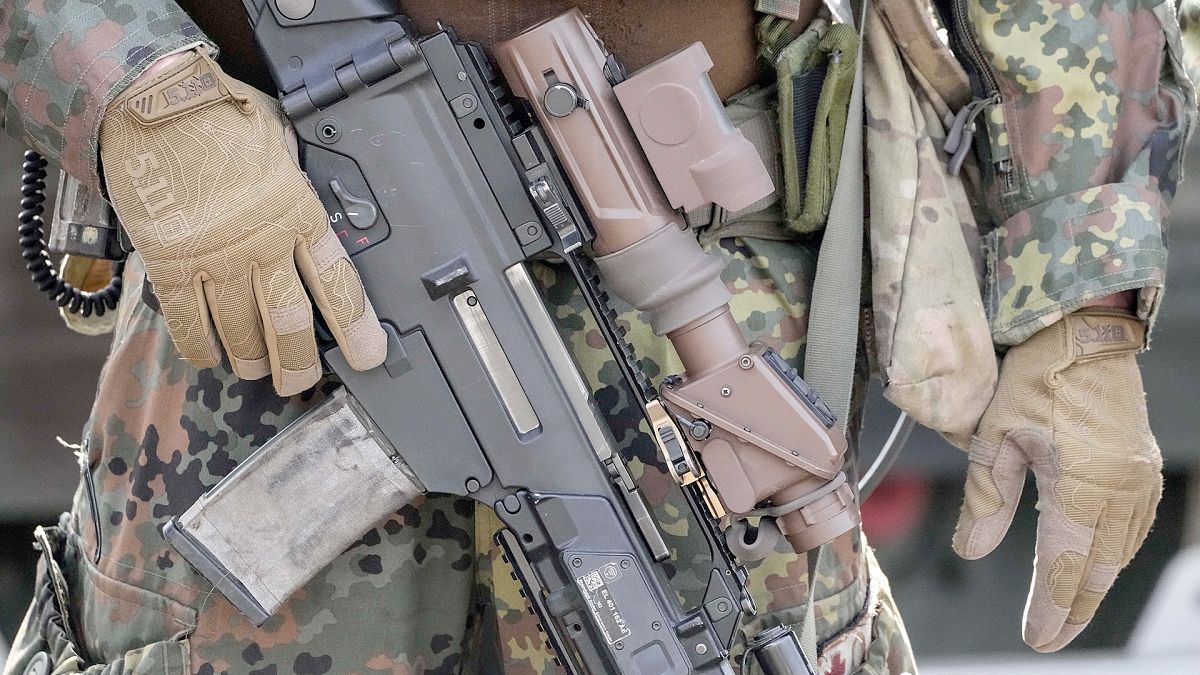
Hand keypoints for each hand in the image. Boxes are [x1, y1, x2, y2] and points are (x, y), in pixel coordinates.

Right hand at [100, 48, 384, 394]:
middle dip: (298, 361)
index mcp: (298, 213)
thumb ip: (296, 179)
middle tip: (299, 382)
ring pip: (240, 330)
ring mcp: (214, 258)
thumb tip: (305, 201)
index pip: (337, 283)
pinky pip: (187, 322)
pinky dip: (199, 345)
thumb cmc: (220, 112)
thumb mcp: (281, 138)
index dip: (357, 326)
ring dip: (250, 358)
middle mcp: (262, 244)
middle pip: (290, 321)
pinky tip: (209, 356)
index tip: (369, 355)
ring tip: (255, 370)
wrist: (151, 101)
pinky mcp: (169, 263)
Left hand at [953, 308, 1160, 651]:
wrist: (1086, 333)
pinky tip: (1094, 567)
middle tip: (1049, 638)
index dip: (1051, 606)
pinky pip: (1134, 527)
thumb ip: (986, 500)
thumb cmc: (1034, 380)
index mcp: (1081, 485)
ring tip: (1067, 614)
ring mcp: (1138, 479)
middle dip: (1073, 609)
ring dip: (1094, 585)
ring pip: (1119, 552)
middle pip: (1098, 568)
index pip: (1064, 563)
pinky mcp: (1144, 468)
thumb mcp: (996, 436)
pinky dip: (1112, 555)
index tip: (1037, 637)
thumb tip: (969, 553)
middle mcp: (1119, 489)